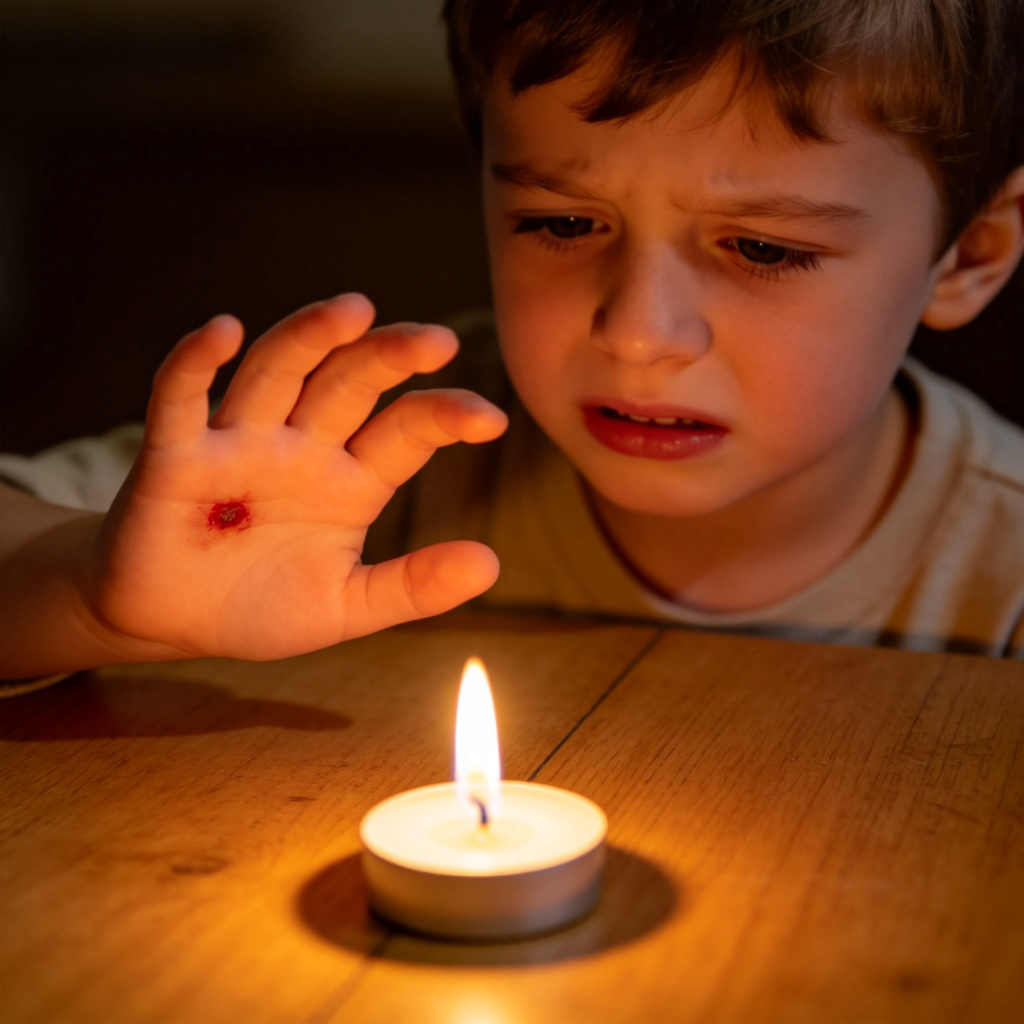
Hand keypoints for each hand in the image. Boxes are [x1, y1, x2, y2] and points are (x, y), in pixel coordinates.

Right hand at [90, 294, 506, 662]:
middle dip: (389, 356)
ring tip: (354, 310)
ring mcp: (240, 444)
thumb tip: (490, 564)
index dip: (445, 417)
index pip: (405, 431)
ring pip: (277, 372)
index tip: (492, 419)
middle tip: (437, 340)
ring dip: (311, 337)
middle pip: (349, 382)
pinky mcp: (175, 454)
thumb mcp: (347, 606)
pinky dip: (196, 363)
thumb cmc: (263, 606)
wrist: (175, 623)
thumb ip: (412, 586)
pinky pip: (181, 397)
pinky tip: (223, 331)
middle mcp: (302, 448)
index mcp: (351, 480)